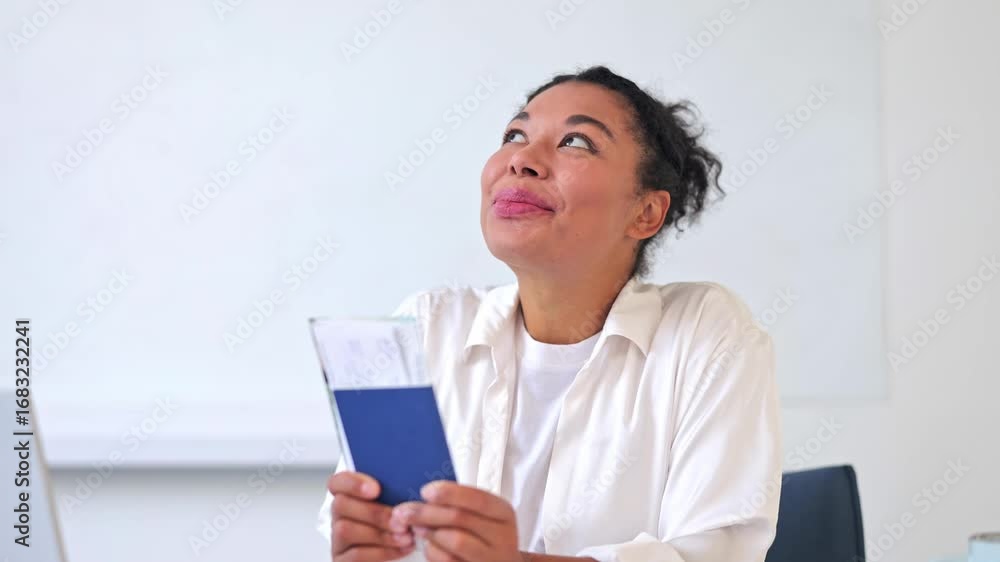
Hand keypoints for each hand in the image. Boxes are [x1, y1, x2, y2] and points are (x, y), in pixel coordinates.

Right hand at [327, 471, 415, 560]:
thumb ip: (395, 491)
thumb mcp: (397, 503)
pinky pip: (355, 555)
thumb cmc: (400, 522)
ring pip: (346, 530)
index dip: (352, 482)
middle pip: (341, 505)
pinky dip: (381, 552)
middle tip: (401, 520)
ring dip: (380, 534)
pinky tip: (402, 548)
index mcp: (349, 495)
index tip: (376, 489)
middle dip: (375, 513)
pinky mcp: (342, 560)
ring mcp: (337, 539)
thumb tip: (408, 483)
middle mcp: (339, 516)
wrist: (405, 558)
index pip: (337, 482)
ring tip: (405, 536)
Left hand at [390, 481, 520, 561]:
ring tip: (416, 528)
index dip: (449, 493)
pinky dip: (433, 551)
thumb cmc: (484, 535)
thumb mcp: (482, 515)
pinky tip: (428, 546)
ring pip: (455, 541)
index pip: (477, 498)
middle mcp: (502, 536)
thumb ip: (460, 504)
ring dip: (429, 533)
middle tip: (404, 512)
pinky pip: (448, 561)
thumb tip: (426, 496)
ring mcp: (491, 559)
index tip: (425, 491)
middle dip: (427, 513)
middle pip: (460, 518)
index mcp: (503, 513)